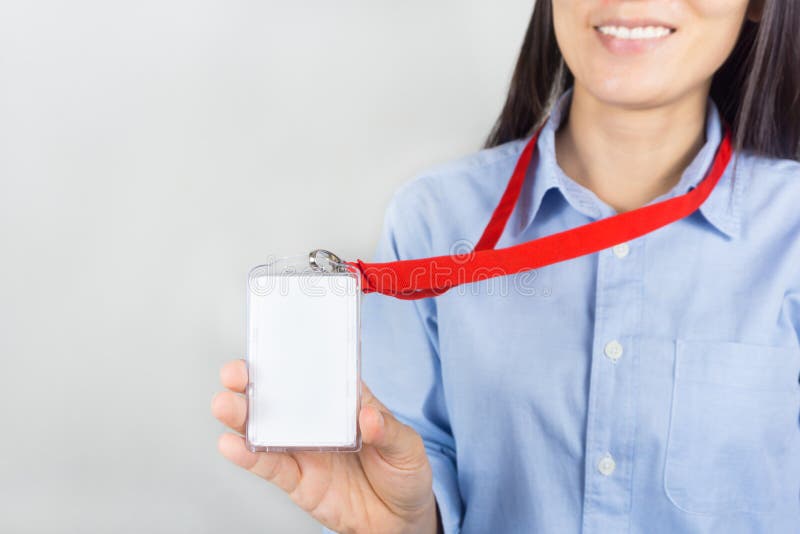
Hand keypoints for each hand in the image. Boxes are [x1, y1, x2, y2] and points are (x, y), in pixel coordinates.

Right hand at [212, 359, 438, 533]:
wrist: (399, 521)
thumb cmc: (404, 473)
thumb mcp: (407, 446)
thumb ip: (388, 431)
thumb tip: (369, 417)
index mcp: (345, 402)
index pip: (317, 373)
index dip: (293, 357)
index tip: (272, 346)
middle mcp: (319, 421)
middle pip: (281, 396)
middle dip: (254, 382)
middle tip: (237, 374)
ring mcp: (304, 449)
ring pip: (266, 428)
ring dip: (243, 416)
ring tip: (225, 406)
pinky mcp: (297, 479)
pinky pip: (269, 466)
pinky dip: (249, 456)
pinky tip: (232, 444)